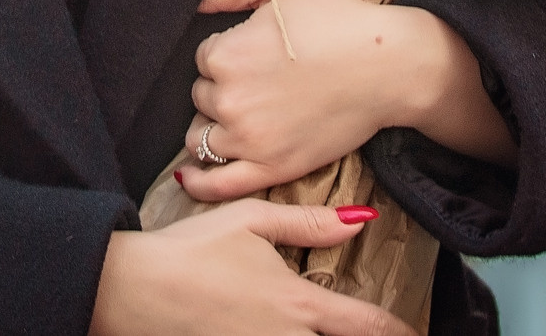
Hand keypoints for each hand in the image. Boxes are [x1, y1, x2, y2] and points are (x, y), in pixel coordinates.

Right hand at [89, 202, 410, 335]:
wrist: (134, 290)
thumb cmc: (190, 250)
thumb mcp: (250, 220)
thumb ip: (307, 224)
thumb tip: (361, 222)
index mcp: (298, 303)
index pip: (364, 325)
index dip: (395, 331)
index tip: (411, 332)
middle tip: (382, 331)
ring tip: (325, 327)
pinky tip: (282, 330)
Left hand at [178, 0, 512, 201]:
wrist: (388, 66)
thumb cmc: (338, 20)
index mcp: (226, 54)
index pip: (202, 58)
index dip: (227, 52)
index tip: (258, 52)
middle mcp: (229, 100)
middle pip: (201, 97)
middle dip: (223, 88)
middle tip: (263, 80)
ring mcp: (249, 140)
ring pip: (201, 137)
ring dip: (215, 126)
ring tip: (245, 115)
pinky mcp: (272, 169)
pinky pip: (218, 185)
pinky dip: (199, 183)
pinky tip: (190, 177)